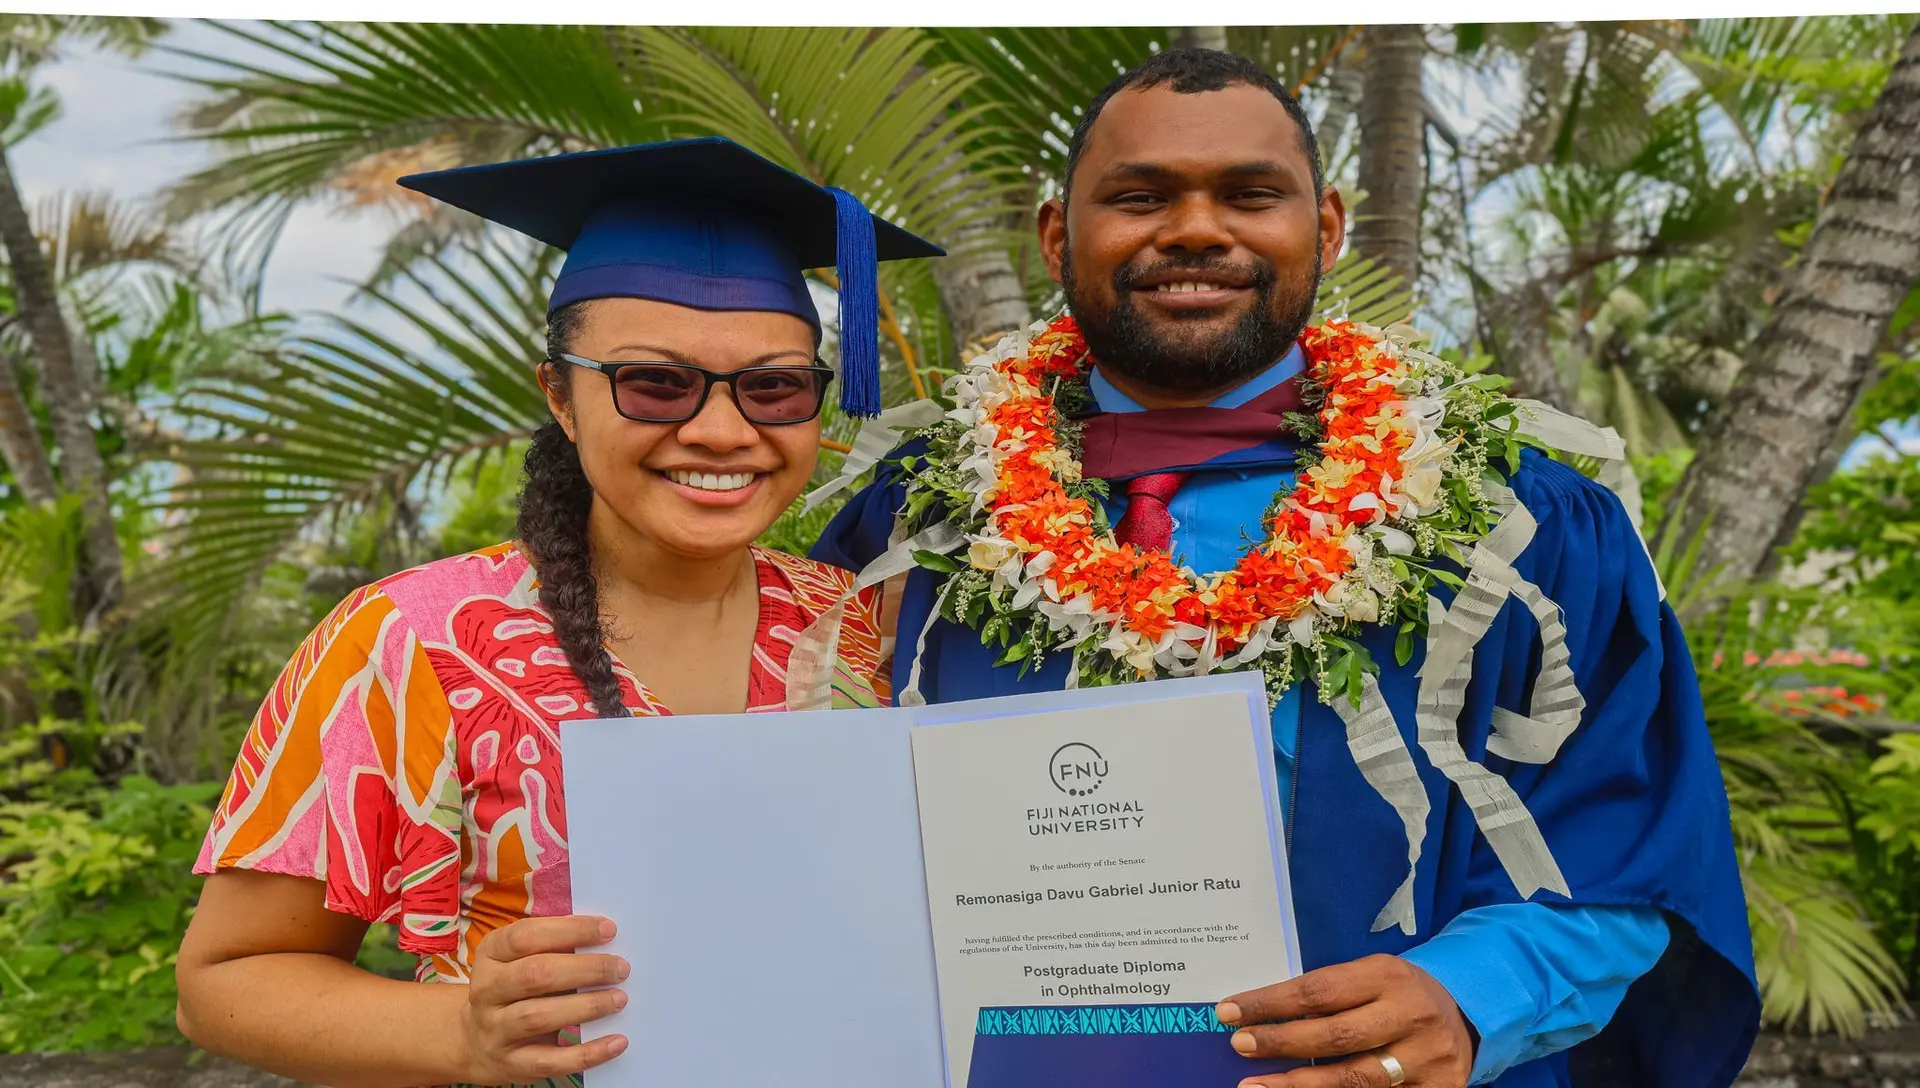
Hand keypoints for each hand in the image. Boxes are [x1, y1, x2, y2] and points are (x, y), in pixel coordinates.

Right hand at [455, 914, 630, 1083]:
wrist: (475, 1043)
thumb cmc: (513, 989)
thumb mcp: (520, 960)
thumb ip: (554, 947)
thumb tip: (606, 938)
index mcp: (490, 954)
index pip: (526, 936)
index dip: (570, 930)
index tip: (609, 930)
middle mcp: (487, 991)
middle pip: (535, 975)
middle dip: (585, 969)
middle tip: (620, 968)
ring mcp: (495, 1030)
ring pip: (538, 1017)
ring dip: (586, 1006)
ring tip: (619, 998)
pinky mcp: (511, 1064)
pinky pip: (551, 1061)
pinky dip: (588, 1053)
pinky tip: (617, 1042)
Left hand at [1215, 955, 1473, 1087]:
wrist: (1466, 1013)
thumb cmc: (1396, 994)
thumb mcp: (1369, 977)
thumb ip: (1327, 993)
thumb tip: (1260, 1015)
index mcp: (1388, 975)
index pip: (1318, 990)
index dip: (1270, 1003)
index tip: (1229, 1012)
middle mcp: (1410, 1015)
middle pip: (1336, 1036)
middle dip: (1282, 1042)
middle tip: (1240, 1046)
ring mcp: (1426, 1058)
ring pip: (1354, 1078)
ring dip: (1299, 1085)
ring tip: (1257, 1087)